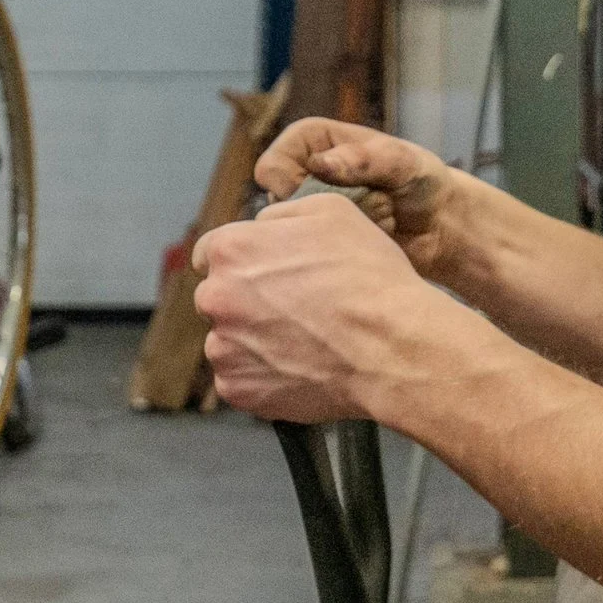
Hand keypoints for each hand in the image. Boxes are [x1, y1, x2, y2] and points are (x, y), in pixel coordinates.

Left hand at [192, 192, 440, 422]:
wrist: (392, 348)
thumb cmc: (368, 277)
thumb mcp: (331, 212)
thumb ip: (280, 215)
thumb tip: (261, 226)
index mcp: (232, 250)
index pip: (210, 253)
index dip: (241, 261)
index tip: (263, 274)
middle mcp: (216, 298)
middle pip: (218, 297)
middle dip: (246, 301)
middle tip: (295, 310)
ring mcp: (224, 348)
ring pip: (228, 341)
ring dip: (254, 341)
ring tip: (303, 343)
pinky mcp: (238, 390)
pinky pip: (240, 379)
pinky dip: (263, 377)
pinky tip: (300, 368)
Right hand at [255, 119, 465, 283]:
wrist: (440, 225)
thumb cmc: (422, 180)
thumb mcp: (401, 162)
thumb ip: (362, 160)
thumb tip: (318, 165)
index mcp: (311, 141)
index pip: (271, 166)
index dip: (289, 185)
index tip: (327, 192)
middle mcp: (302, 175)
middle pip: (276, 206)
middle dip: (318, 214)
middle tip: (361, 209)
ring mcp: (309, 211)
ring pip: (290, 235)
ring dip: (330, 234)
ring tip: (369, 224)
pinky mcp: (319, 242)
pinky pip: (309, 256)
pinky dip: (336, 252)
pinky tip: (365, 244)